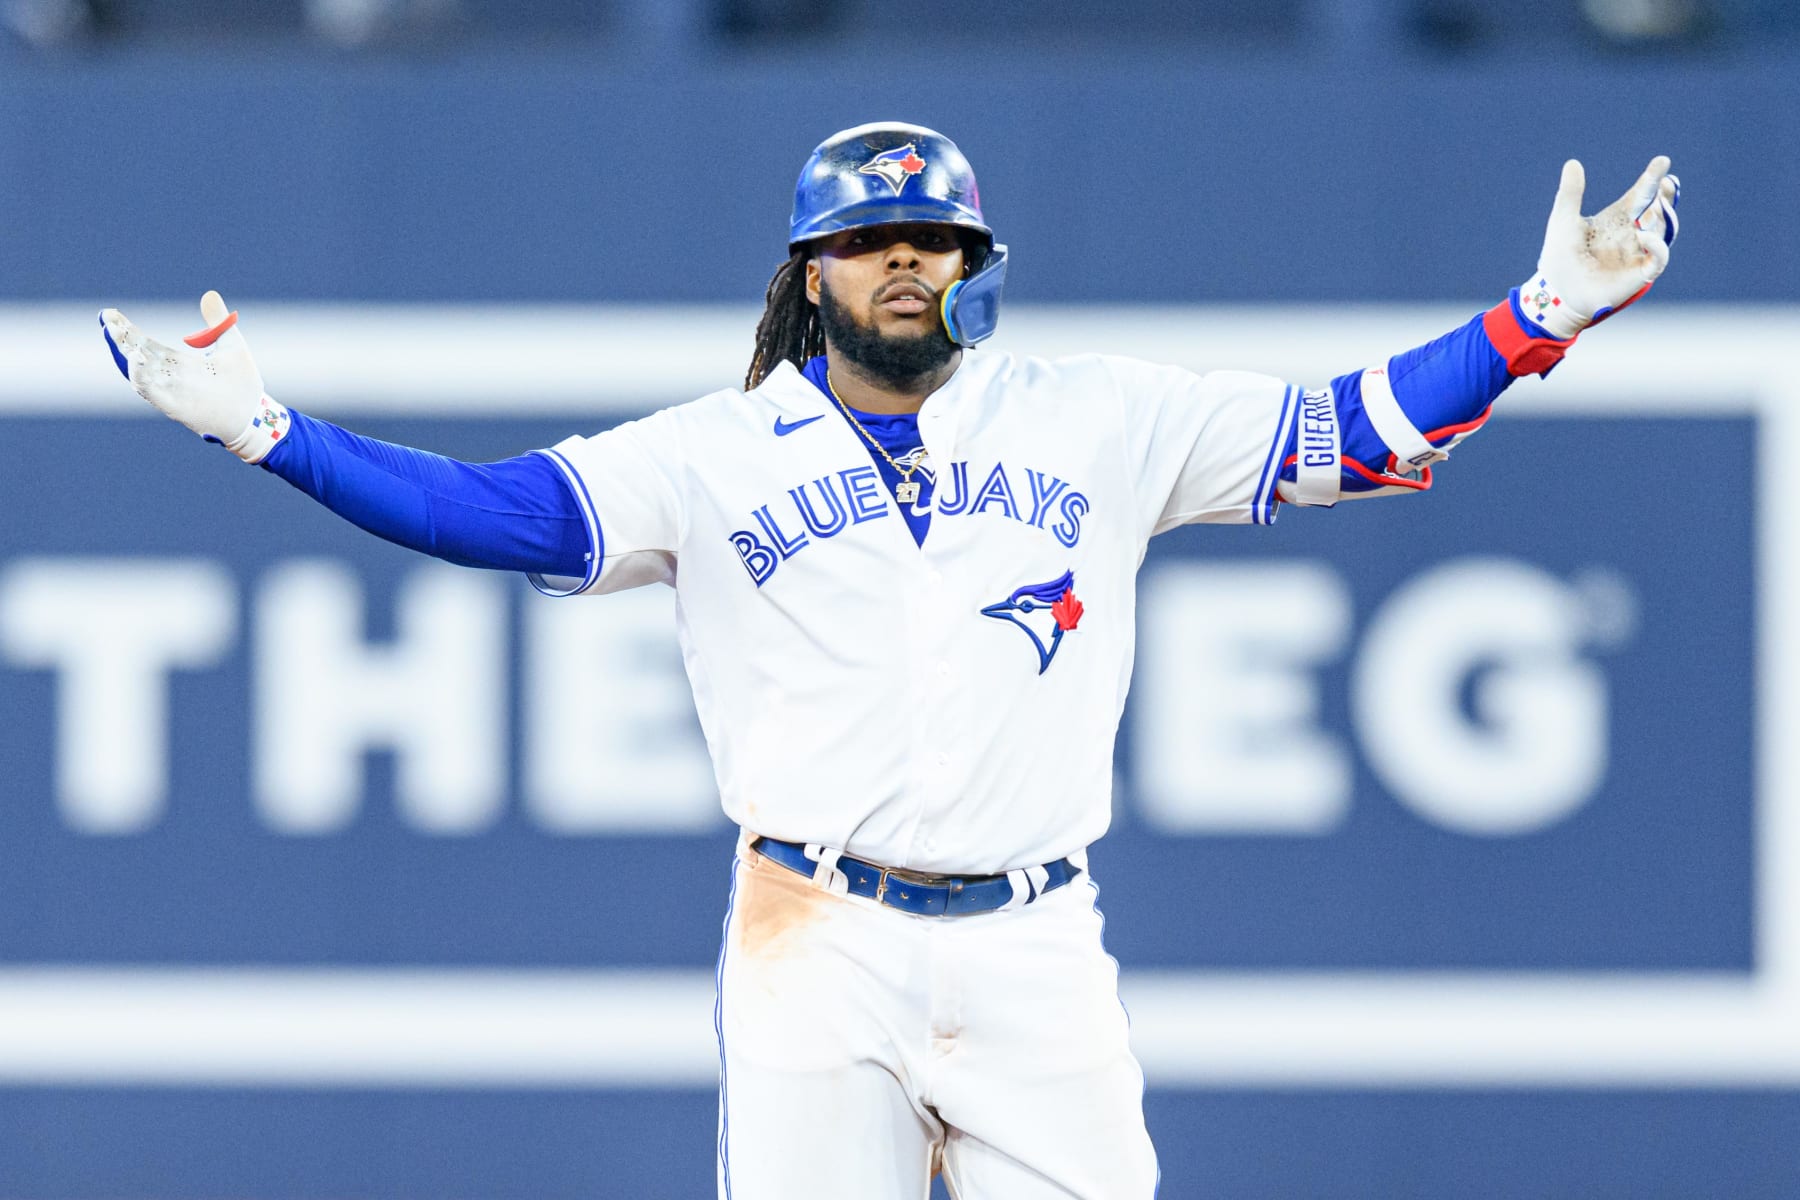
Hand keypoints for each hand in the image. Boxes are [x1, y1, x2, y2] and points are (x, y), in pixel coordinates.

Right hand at [99, 291, 290, 463]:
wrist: (256, 417)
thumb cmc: (243, 385)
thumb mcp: (231, 345)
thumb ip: (218, 322)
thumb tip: (209, 294)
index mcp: (179, 363)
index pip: (146, 344)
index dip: (127, 330)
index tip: (111, 314)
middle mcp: (170, 377)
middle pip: (136, 356)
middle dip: (120, 339)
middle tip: (105, 319)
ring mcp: (172, 393)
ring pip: (139, 374)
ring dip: (126, 356)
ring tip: (115, 335)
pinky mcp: (177, 407)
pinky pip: (153, 393)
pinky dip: (141, 378)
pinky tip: (135, 360)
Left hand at [1518, 156, 1679, 339]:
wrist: (1556, 294)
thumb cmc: (1559, 258)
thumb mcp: (1563, 221)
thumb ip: (1571, 194)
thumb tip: (1573, 162)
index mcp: (1616, 219)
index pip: (1639, 195)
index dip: (1652, 178)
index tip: (1663, 162)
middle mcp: (1631, 234)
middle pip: (1657, 210)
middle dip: (1665, 196)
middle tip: (1666, 182)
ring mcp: (1637, 253)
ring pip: (1662, 230)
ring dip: (1662, 216)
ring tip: (1656, 202)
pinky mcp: (1640, 273)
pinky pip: (1659, 257)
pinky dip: (1656, 245)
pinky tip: (1642, 234)